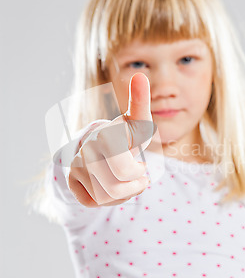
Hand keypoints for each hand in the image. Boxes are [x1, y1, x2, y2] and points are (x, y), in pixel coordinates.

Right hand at [68, 73, 153, 206]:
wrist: (101, 147)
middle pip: (116, 188)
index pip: (126, 172)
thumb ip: (140, 101)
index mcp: (104, 137)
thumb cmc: (125, 135)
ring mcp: (75, 167)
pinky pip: (93, 202)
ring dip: (123, 193)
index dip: (138, 173)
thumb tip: (140, 75)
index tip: (142, 166)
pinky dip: (108, 200)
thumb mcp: (137, 122)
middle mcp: (85, 151)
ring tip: (126, 180)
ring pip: (105, 197)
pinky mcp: (71, 182)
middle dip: (132, 186)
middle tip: (137, 175)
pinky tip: (111, 186)